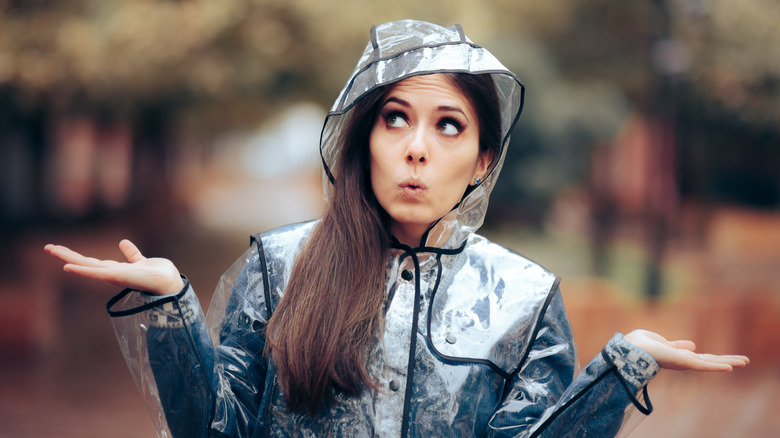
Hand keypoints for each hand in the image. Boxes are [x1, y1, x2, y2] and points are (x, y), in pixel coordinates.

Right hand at [44, 240, 183, 295]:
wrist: (168, 281)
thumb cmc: (157, 274)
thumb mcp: (140, 261)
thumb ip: (132, 254)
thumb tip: (123, 242)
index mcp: (115, 270)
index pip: (91, 262)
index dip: (75, 256)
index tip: (59, 249)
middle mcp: (111, 274)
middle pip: (84, 263)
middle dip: (66, 255)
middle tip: (47, 247)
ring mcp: (112, 276)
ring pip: (86, 266)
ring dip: (68, 258)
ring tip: (52, 250)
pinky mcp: (117, 277)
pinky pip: (96, 273)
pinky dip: (82, 271)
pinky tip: (68, 267)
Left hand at [624, 329, 749, 371]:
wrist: (630, 348)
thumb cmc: (638, 344)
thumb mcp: (660, 341)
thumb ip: (676, 345)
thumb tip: (693, 346)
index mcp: (677, 355)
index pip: (699, 358)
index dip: (713, 358)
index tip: (727, 360)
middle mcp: (682, 361)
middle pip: (709, 361)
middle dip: (727, 360)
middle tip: (744, 361)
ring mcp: (684, 363)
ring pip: (711, 363)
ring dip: (728, 362)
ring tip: (745, 362)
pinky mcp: (683, 363)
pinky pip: (703, 366)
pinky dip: (717, 367)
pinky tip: (730, 367)